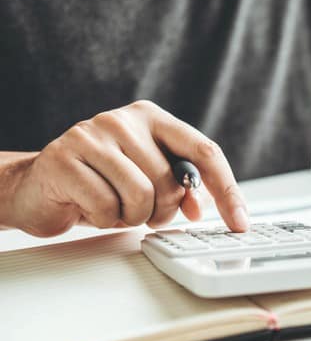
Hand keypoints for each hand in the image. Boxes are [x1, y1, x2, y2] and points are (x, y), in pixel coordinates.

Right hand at [3, 100, 248, 236]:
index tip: (240, 221)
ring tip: (114, 207)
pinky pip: (106, 207)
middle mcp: (124, 120)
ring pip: (142, 195)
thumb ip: (179, 186)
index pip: (205, 151)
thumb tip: (199, 205)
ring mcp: (92, 134)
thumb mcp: (147, 179)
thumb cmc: (101, 182)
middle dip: (162, 210)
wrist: (39, 185)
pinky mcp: (65, 157)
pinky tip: (89, 206)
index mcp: (153, 118)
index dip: (226, 190)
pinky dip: (104, 219)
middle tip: (140, 211)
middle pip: (173, 182)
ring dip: (132, 217)